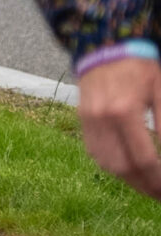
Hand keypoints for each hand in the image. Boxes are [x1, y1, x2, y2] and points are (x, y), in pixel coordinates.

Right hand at [78, 56, 160, 198]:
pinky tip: (128, 170)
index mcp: (124, 111)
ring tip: (147, 186)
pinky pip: (95, 153)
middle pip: (123, 167)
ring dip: (129, 180)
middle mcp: (102, 119)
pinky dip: (113, 168)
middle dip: (145, 186)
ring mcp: (89, 121)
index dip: (159, 179)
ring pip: (107, 164)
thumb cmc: (139, 68)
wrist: (103, 49)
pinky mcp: (83, 121)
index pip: (144, 158)